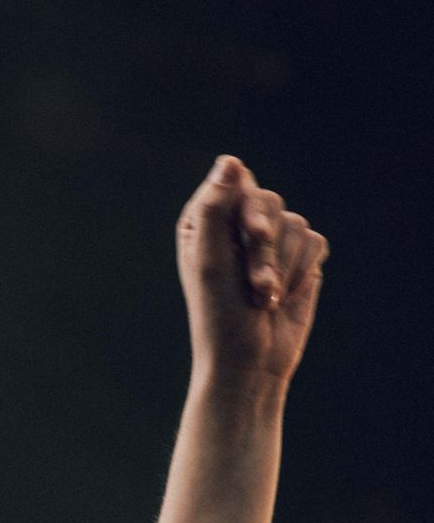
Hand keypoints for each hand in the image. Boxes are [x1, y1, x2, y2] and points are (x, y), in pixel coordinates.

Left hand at [177, 154, 328, 395]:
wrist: (250, 362)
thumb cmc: (220, 317)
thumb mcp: (210, 263)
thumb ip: (215, 210)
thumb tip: (230, 160)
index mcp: (206, 221)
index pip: (237, 184)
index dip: (251, 210)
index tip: (257, 235)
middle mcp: (237, 224)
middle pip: (271, 202)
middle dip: (266, 249)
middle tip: (257, 287)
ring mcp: (271, 239)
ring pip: (296, 224)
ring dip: (284, 267)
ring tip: (265, 298)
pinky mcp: (299, 256)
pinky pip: (316, 242)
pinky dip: (303, 271)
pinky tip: (285, 295)